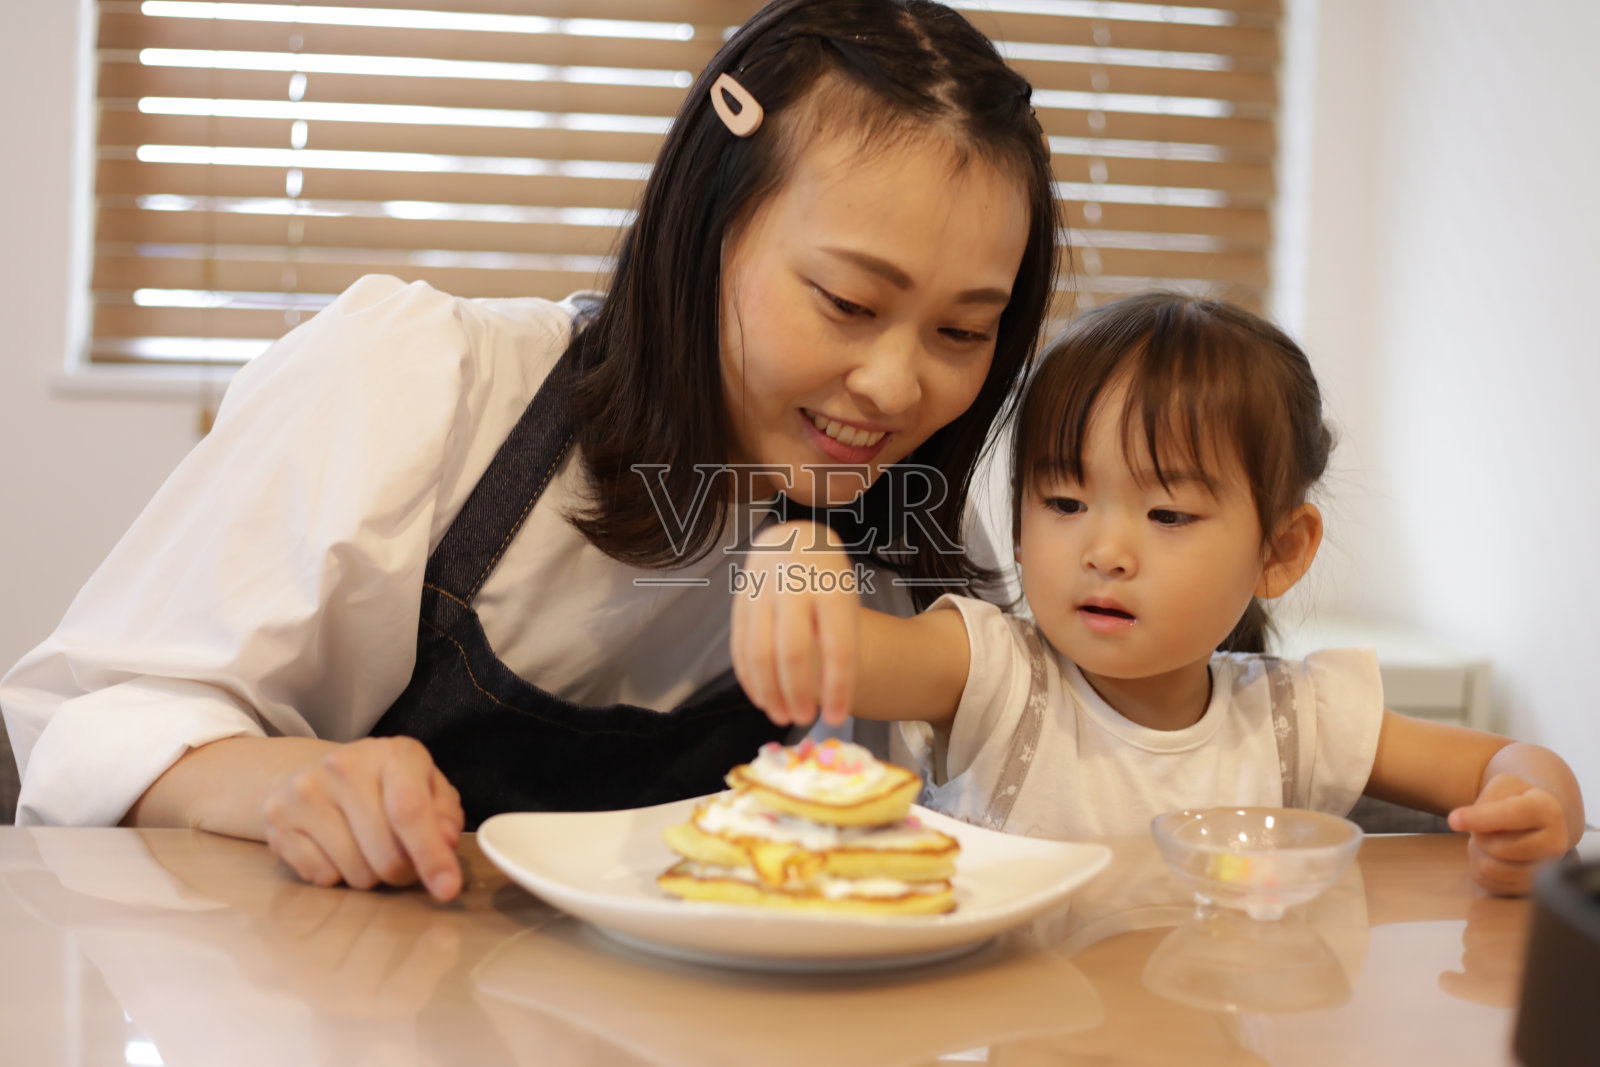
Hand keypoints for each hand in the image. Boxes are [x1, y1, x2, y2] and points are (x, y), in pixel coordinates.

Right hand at [263, 736, 465, 900]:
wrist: (315, 772)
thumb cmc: (385, 785)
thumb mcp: (426, 787)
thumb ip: (444, 814)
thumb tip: (447, 843)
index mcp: (393, 753)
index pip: (410, 811)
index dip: (432, 855)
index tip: (447, 889)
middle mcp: (345, 765)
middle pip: (386, 851)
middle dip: (403, 872)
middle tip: (404, 864)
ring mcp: (306, 791)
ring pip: (355, 871)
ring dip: (371, 876)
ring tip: (369, 851)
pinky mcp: (279, 818)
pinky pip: (321, 876)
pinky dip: (337, 876)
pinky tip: (337, 850)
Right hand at [730, 520, 860, 728]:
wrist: (794, 537)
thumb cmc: (827, 579)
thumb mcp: (845, 600)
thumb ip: (838, 641)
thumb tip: (829, 697)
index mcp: (832, 588)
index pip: (837, 646)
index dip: (837, 688)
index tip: (835, 719)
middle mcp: (794, 587)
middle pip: (793, 652)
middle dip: (798, 693)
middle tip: (804, 720)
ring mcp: (761, 592)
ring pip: (758, 653)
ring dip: (768, 692)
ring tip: (781, 716)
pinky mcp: (739, 601)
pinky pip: (738, 647)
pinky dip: (748, 678)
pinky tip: (761, 698)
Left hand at [1447, 773, 1569, 895]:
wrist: (1539, 823)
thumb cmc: (1517, 800)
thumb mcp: (1504, 786)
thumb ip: (1486, 799)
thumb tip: (1459, 821)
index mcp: (1547, 810)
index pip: (1512, 815)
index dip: (1481, 818)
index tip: (1453, 820)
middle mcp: (1555, 843)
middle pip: (1499, 847)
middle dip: (1479, 835)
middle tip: (1484, 827)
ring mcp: (1547, 870)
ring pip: (1492, 869)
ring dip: (1478, 853)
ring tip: (1489, 840)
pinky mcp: (1532, 888)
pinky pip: (1490, 884)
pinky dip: (1481, 869)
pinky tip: (1492, 856)